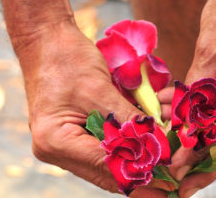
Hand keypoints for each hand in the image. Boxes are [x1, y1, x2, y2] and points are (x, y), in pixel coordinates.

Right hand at [2, 0, 171, 196]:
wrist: (47, 42)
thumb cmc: (67, 59)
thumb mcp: (100, 89)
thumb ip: (127, 119)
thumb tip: (157, 142)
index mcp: (55, 140)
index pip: (104, 166)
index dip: (139, 170)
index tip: (168, 171)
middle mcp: (56, 149)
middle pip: (105, 173)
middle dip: (138, 172)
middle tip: (168, 174)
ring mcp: (63, 144)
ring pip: (105, 165)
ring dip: (132, 161)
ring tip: (160, 160)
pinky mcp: (72, 136)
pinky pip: (101, 150)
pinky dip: (123, 148)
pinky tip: (142, 146)